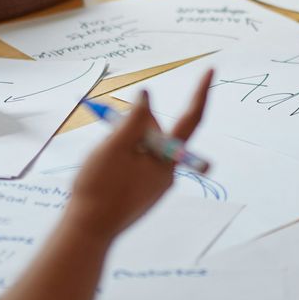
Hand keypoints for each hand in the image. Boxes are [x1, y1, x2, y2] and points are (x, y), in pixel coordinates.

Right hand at [61, 70, 211, 240]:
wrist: (87, 230)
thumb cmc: (99, 188)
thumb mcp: (115, 146)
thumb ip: (134, 120)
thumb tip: (147, 97)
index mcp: (167, 160)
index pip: (191, 119)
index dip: (201, 93)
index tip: (210, 69)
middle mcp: (167, 173)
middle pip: (159, 132)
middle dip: (138, 123)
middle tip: (111, 125)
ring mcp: (155, 184)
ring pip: (145, 147)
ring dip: (127, 141)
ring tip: (103, 157)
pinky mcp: (143, 192)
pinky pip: (138, 163)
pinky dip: (124, 155)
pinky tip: (105, 168)